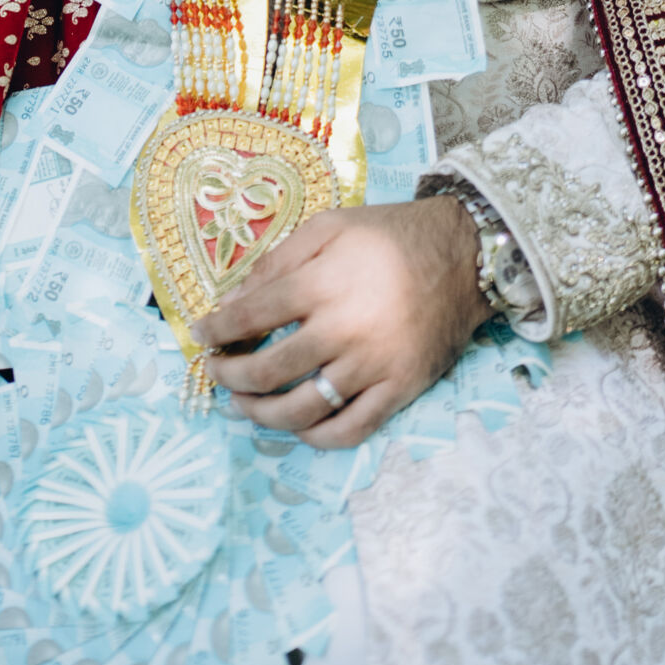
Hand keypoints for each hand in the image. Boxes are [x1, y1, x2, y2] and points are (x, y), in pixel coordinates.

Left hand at [193, 194, 487, 449]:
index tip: (199, 336)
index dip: (218, 329)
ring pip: (303, 409)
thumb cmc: (390, 235)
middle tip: (215, 373)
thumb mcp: (330, 225)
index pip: (253, 315)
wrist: (465, 256)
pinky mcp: (399, 391)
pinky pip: (351, 429)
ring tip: (242, 405)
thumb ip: (281, 259)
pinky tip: (297, 429)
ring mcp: (373, 367)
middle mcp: (344, 330)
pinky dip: (317, 438)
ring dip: (261, 414)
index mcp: (323, 284)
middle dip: (231, 376)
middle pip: (270, 370)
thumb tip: (236, 296)